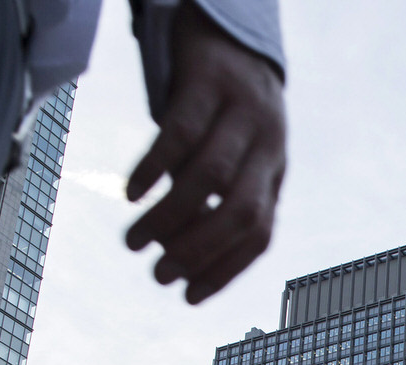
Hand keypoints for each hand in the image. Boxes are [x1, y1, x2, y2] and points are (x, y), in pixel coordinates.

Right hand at [126, 0, 285, 303]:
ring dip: (170, 218)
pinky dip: (155, 167)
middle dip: (200, 252)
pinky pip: (182, 132)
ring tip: (133, 241)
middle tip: (158, 276)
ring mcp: (241, 110)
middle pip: (241, 212)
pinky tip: (131, 192)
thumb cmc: (221, 104)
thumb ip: (208, 199)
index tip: (188, 296)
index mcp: (274, 170)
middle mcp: (267, 144)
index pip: (260, 234)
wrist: (228, 23)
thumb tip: (171, 252)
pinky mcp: (209, 80)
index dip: (227, 270)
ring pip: (210, 177)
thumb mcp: (230, 154)